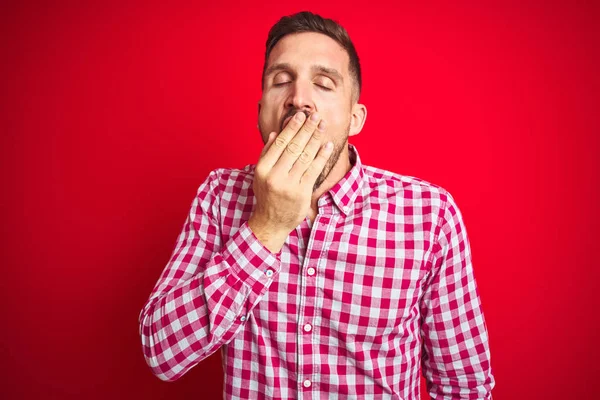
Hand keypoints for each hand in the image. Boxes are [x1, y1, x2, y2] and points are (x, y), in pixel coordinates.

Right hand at [248, 111, 332, 252]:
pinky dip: (321, 156)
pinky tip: (327, 145)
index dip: (291, 128)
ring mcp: (289, 185)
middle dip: (305, 129)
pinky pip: (314, 170)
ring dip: (315, 139)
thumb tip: (273, 134)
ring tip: (322, 126)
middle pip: (293, 147)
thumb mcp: (260, 175)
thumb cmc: (266, 196)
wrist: (271, 222)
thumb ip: (266, 154)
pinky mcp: (302, 192)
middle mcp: (274, 176)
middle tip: (314, 116)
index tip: (300, 116)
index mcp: (262, 169)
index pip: (279, 143)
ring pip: (304, 156)